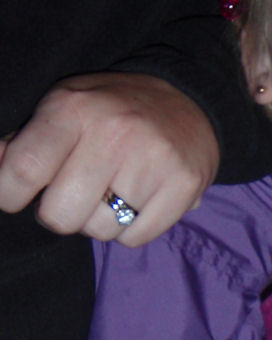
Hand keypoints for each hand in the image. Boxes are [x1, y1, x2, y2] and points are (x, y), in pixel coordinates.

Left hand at [0, 72, 219, 245]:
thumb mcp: (61, 109)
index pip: (23, 171)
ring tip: (113, 192)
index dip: (9, 194)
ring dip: (99, 221)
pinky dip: (131, 229)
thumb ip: (22, 143)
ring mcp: (152, 161)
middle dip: (59, 213)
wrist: (187, 101)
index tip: (16, 195)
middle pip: (59, 216)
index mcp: (72, 109)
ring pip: (99, 231)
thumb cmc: (109, 112)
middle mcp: (113, 133)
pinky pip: (135, 238)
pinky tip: (139, 200)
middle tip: (73, 195)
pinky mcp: (184, 184)